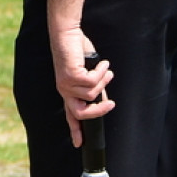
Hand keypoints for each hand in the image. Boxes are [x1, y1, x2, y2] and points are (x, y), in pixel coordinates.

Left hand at [49, 29, 114, 147]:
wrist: (67, 33)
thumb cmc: (77, 50)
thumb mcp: (88, 72)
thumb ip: (94, 86)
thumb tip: (104, 100)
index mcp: (67, 91)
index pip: (70, 114)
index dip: (75, 129)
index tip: (78, 143)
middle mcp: (64, 90)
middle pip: (81, 113)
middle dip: (99, 110)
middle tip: (111, 103)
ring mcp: (66, 83)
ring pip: (92, 94)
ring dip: (103, 81)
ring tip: (105, 68)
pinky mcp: (71, 75)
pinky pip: (93, 81)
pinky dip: (102, 72)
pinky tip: (102, 63)